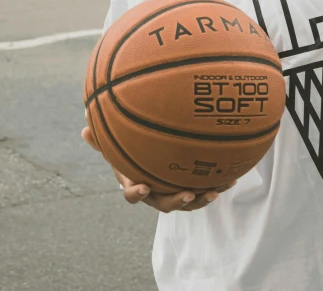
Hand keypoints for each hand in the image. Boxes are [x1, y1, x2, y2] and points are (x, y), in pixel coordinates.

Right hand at [81, 126, 235, 212]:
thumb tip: (84, 125)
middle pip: (164, 204)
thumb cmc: (131, 149)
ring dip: (200, 199)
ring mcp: (173, 192)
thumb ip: (103, 137)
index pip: (132, 194)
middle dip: (176, 201)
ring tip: (214, 191)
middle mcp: (155, 193)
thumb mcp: (117, 142)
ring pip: (187, 202)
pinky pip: (202, 191)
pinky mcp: (191, 187)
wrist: (151, 159)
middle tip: (187, 193)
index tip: (143, 187)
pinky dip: (215, 186)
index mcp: (136, 183)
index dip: (136, 193)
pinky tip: (231, 179)